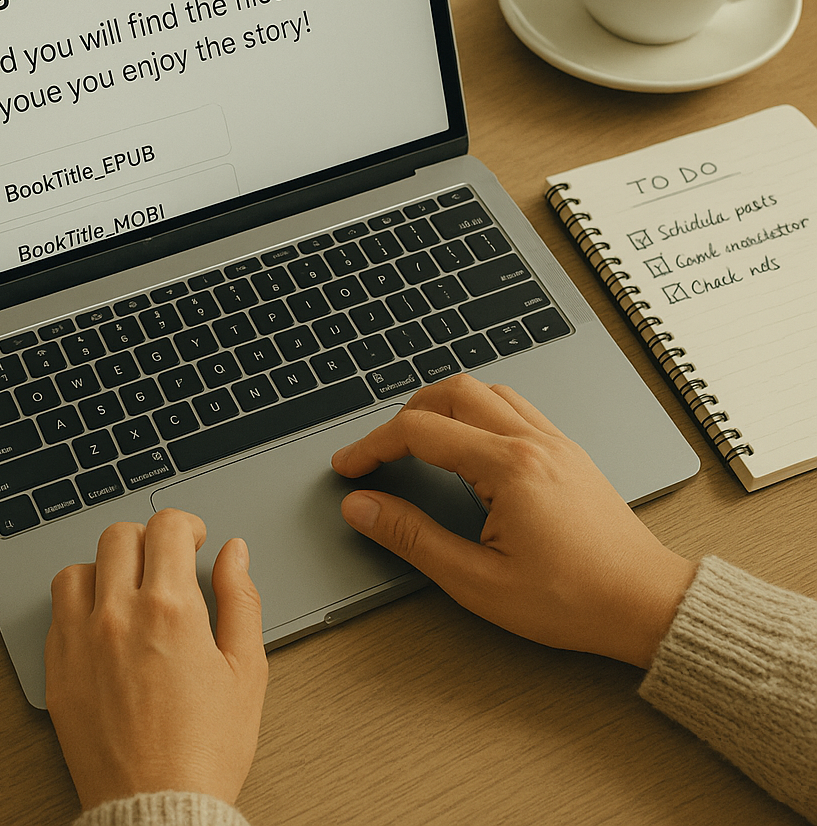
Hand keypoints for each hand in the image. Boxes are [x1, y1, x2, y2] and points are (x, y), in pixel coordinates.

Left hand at [44, 510, 267, 810]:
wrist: (157, 809)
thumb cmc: (206, 750)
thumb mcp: (247, 669)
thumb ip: (241, 598)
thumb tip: (234, 553)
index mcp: (170, 609)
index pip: (166, 527)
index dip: (186, 524)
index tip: (194, 540)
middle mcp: (118, 616)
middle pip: (120, 535)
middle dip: (148, 538)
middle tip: (165, 561)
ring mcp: (80, 642)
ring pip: (79, 567)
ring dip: (106, 567)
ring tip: (129, 588)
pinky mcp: (58, 671)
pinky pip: (57, 611)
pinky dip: (80, 603)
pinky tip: (105, 622)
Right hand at [333, 375, 695, 668]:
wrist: (646, 604)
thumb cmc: (574, 600)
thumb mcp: (478, 581)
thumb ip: (413, 538)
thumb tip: (364, 508)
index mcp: (508, 467)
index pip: (420, 431)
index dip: (373, 445)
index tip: (349, 466)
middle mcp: (532, 441)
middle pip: (452, 391)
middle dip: (405, 413)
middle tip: (380, 449)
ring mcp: (554, 442)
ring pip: (486, 391)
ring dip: (444, 405)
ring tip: (418, 439)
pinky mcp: (567, 451)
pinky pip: (514, 407)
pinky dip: (478, 411)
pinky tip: (470, 443)